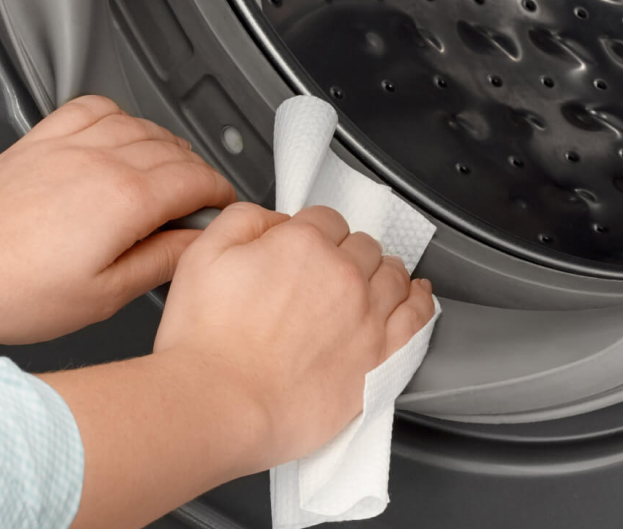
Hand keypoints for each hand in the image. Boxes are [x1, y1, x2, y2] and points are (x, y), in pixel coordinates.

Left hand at [0, 95, 234, 343]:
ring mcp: (70, 146)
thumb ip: (162, 261)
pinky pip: (94, 106)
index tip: (221, 205)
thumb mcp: (105, 295)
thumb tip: (197, 242)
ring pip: (142, 125)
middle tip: (199, 200)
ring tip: (171, 170)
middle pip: (176, 150)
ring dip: (168, 145)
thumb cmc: (14, 289)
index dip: (219, 192)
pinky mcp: (42, 141)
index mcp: (125, 200)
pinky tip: (123, 133)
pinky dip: (120, 115)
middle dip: (199, 172)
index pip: (197, 180)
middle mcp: (101, 161)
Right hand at [154, 202, 434, 467]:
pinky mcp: (379, 356)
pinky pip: (417, 317)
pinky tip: (418, 295)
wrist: (219, 404)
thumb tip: (274, 218)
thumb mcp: (202, 255)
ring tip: (372, 279)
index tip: (305, 247)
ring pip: (393, 275)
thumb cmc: (205, 340)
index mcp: (303, 243)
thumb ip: (243, 220)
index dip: (313, 231)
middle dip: (346, 251)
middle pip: (361, 245)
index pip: (325, 219)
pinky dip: (421, 300)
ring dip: (382, 271)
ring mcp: (366, 316)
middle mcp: (342, 274)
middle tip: (327, 271)